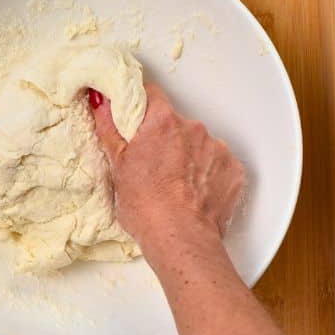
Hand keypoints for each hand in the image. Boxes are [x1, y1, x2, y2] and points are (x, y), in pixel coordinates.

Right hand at [91, 83, 243, 251]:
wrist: (181, 241)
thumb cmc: (145, 207)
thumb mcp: (118, 166)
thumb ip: (110, 127)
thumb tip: (101, 101)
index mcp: (162, 122)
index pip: (150, 93)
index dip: (140, 104)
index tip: (135, 118)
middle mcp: (194, 128)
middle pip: (174, 122)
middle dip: (164, 136)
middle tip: (152, 163)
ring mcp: (217, 149)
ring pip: (196, 142)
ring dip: (187, 154)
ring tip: (175, 183)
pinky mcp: (233, 169)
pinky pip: (216, 161)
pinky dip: (206, 172)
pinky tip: (194, 191)